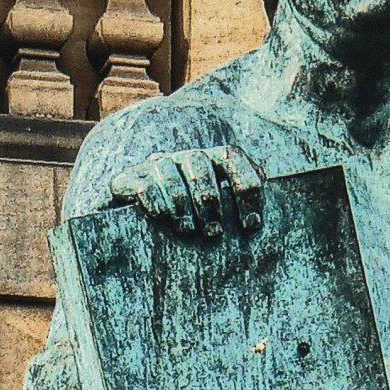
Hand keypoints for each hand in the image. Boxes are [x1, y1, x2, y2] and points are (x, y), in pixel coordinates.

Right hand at [107, 146, 263, 235]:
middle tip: (214, 233)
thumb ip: (242, 201)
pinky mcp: (125, 182)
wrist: (132, 228)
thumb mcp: (222, 216)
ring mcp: (153, 168)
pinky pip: (140, 184)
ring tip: (188, 231)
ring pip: (167, 171)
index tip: (251, 224)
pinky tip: (161, 218)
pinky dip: (153, 200)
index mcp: (210, 162)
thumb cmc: (191, 227)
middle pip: (199, 163)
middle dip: (209, 199)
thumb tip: (264, 187)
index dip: (246, 186)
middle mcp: (182, 159)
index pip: (232, 157)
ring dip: (181, 202)